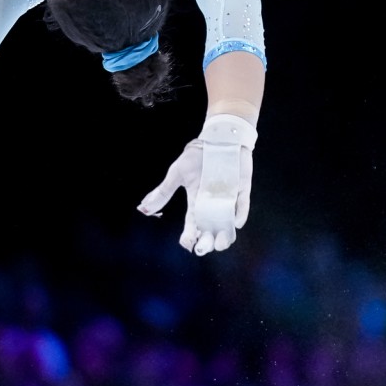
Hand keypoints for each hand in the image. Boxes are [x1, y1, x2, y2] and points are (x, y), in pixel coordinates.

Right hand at [137, 113, 256, 254]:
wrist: (217, 138)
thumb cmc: (196, 155)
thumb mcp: (177, 173)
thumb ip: (163, 192)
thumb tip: (142, 208)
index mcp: (196, 202)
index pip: (193, 224)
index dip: (190, 236)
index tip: (187, 243)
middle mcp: (213, 204)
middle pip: (211, 229)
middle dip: (208, 242)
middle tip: (204, 247)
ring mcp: (228, 198)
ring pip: (228, 223)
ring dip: (225, 235)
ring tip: (219, 242)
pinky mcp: (241, 190)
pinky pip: (243, 206)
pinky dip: (240, 214)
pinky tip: (236, 223)